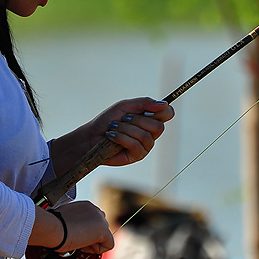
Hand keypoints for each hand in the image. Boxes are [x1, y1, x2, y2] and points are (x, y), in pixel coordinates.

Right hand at [30, 201, 113, 253]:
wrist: (53, 228)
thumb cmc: (53, 225)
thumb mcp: (63, 218)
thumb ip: (73, 221)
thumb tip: (71, 228)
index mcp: (86, 206)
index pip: (93, 220)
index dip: (85, 230)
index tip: (74, 234)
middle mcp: (95, 210)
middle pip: (101, 228)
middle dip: (91, 236)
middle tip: (76, 239)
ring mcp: (100, 219)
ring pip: (105, 237)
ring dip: (93, 243)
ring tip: (78, 242)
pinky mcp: (103, 231)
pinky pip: (109, 245)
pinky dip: (98, 250)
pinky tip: (84, 246)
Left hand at [49, 97, 174, 175]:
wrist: (91, 136)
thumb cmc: (107, 121)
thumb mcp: (124, 107)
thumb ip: (144, 103)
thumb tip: (164, 104)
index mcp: (150, 118)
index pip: (168, 114)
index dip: (164, 111)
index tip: (152, 109)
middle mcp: (151, 132)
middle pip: (159, 126)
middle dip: (138, 120)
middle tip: (124, 119)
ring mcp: (146, 145)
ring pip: (146, 136)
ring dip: (126, 129)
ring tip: (113, 127)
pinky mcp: (137, 156)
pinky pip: (136, 145)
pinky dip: (121, 138)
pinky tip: (111, 136)